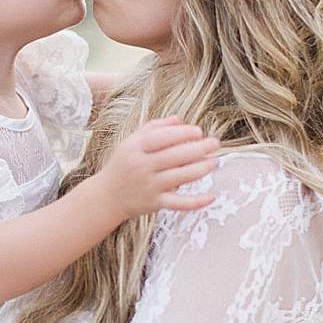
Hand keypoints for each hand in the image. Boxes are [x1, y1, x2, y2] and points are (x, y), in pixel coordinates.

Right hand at [93, 117, 219, 217]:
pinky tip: (211, 196)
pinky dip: (196, 202)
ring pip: (180, 177)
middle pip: (175, 156)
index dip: (182, 134)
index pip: (162, 138)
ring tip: (215, 161)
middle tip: (215, 143)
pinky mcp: (155, 203)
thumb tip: (178, 119)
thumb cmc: (124, 164)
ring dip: (201, 169)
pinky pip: (178, 203)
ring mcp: (149, 186)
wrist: (107, 196)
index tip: (199, 131)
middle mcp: (142, 166)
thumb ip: (153, 128)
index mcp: (136, 148)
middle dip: (198, 149)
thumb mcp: (132, 142)